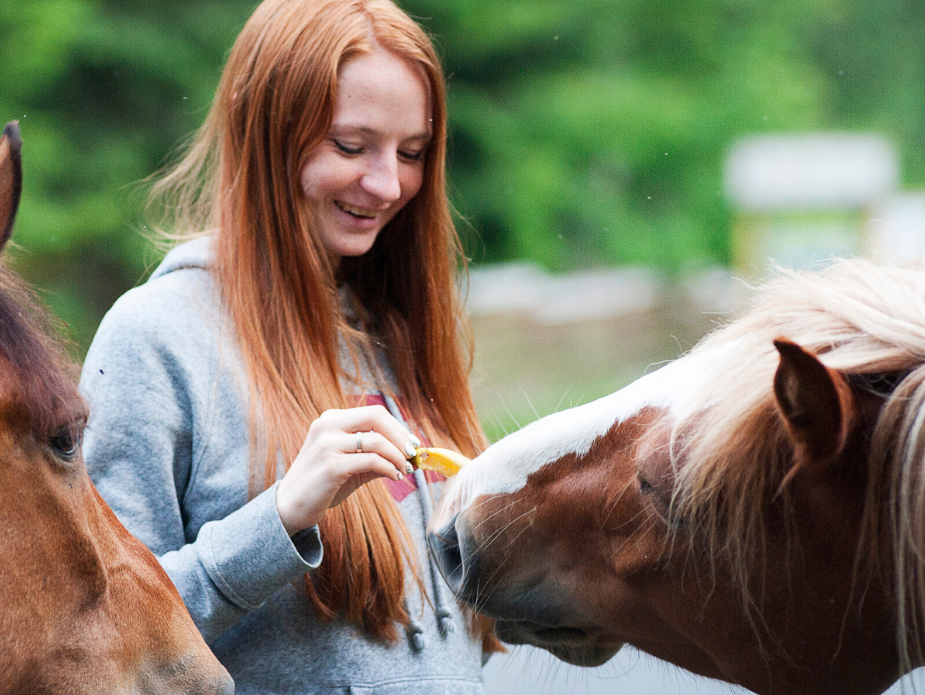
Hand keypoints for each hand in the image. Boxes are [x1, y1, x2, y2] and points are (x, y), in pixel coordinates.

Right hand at [275, 405, 419, 534]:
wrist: (290, 507)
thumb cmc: (324, 485)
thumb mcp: (353, 465)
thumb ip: (378, 456)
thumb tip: (411, 456)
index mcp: (331, 420)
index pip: (374, 413)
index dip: (398, 427)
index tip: (412, 443)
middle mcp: (327, 426)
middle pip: (377, 416)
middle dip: (400, 435)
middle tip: (412, 453)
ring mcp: (327, 444)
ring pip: (377, 440)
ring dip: (397, 456)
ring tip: (404, 470)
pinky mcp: (331, 465)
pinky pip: (371, 461)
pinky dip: (388, 468)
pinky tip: (394, 477)